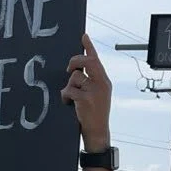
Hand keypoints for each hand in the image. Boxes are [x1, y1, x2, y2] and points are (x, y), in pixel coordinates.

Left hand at [60, 34, 111, 150]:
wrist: (98, 134)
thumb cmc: (94, 115)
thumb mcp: (97, 96)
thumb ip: (90, 83)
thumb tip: (74, 71)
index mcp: (104, 82)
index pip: (97, 60)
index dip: (89, 47)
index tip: (83, 36)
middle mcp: (102, 84)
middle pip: (88, 62)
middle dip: (75, 61)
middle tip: (68, 69)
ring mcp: (95, 92)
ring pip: (75, 77)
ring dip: (69, 86)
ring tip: (70, 98)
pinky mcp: (86, 100)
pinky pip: (69, 90)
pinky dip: (65, 96)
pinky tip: (68, 104)